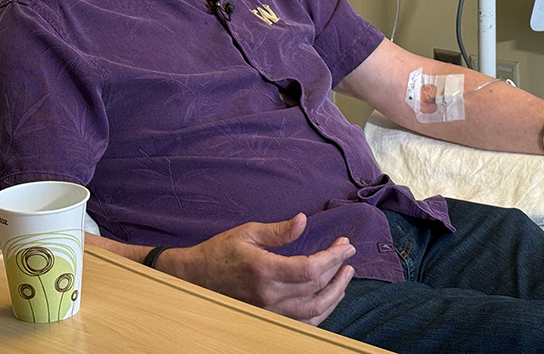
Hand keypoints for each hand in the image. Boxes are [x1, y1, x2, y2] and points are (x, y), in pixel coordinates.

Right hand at [160, 214, 355, 324]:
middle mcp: (268, 295)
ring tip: (346, 274)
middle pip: (316, 288)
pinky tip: (330, 296)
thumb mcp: (248, 232)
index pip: (310, 270)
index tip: (346, 245)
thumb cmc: (221, 251)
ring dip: (336, 292)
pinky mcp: (268, 318)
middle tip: (347, 252)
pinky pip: (303, 322)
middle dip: (338, 268)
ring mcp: (269, 311)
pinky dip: (321, 311)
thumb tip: (304, 220)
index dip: (333, 257)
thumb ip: (279, 230)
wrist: (196, 278)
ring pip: (314, 310)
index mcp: (264, 270)